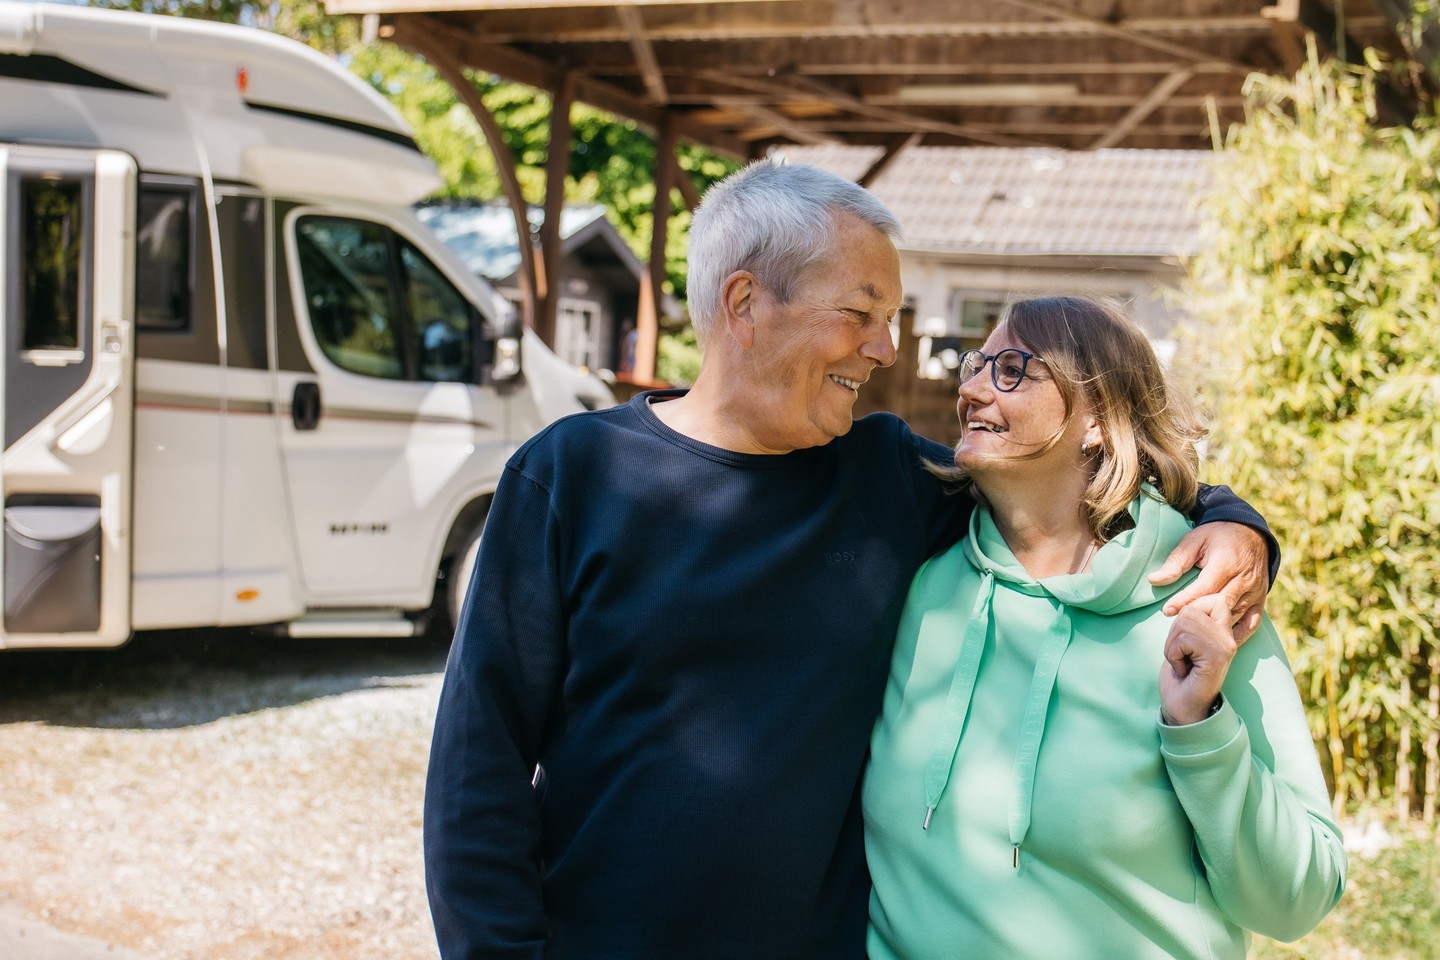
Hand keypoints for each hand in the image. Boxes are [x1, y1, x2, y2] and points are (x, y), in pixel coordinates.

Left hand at [1148, 522, 1266, 642]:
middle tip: (1178, 626)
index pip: (1205, 588)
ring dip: (1215, 627)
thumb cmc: (1217, 536)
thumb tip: (1154, 579)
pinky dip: (1238, 635)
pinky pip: (1252, 623)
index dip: (1186, 601)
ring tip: (1194, 636)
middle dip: (1199, 616)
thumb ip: (1176, 561)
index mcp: (1227, 562)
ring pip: (1235, 615)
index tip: (1167, 610)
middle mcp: (1244, 579)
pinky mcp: (1261, 600)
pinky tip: (1221, 641)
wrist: (1251, 533)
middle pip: (1220, 604)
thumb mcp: (1194, 541)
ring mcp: (1256, 591)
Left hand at [1158, 594, 1236, 724]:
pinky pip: (1184, 639)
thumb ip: (1191, 619)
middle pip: (1191, 608)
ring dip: (1173, 645)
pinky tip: (1184, 670)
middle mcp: (1229, 636)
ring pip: (1185, 621)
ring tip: (1183, 662)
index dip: (1189, 611)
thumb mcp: (1183, 640)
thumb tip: (1186, 600)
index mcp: (1224, 630)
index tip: (1184, 640)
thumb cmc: (1180, 675)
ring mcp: (1225, 645)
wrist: (1183, 709)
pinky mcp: (1217, 656)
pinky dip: (1174, 655)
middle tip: (1181, 654)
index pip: (1213, 597)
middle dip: (1175, 631)